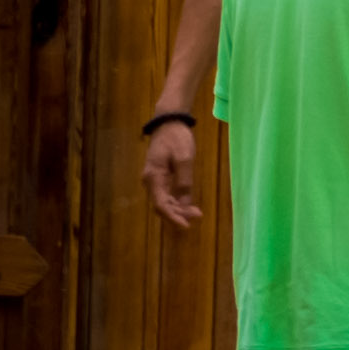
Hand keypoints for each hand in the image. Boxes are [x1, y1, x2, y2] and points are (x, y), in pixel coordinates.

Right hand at [139, 109, 205, 231]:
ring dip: (178, 209)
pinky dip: (177, 201)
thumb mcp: (184, 158)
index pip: (161, 204)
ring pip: (164, 201)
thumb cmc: (176, 138)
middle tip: (197, 217)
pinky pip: (166, 195)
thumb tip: (184, 202)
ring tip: (196, 214)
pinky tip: (188, 205)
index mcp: (153, 178)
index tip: (186, 225)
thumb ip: (184, 180)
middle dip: (178, 214)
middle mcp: (150, 182)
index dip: (173, 217)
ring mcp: (154, 180)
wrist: (168, 123)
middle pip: (162, 205)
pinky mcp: (160, 178)